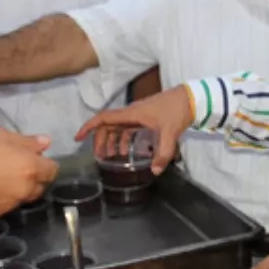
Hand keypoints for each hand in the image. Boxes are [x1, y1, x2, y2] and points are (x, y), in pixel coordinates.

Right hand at [0, 128, 58, 218]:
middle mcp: (25, 189)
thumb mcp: (0, 136)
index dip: (44, 165)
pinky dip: (1, 198)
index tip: (31, 159)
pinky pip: (6, 206)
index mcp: (30, 168)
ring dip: (17, 189)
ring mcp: (11, 204)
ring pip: (22, 197)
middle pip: (40, 187)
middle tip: (13, 167)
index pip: (52, 171)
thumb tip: (47, 143)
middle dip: (33, 178)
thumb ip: (27, 142)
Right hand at [75, 86, 192, 175]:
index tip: (78, 138)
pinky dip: (124, 139)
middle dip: (100, 140)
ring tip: (111, 157)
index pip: (104, 118)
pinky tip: (128, 151)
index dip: (89, 127)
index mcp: (131, 114)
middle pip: (108, 125)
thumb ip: (163, 153)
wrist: (190, 98)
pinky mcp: (146, 117)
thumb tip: (154, 171)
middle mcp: (131, 114)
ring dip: (111, 141)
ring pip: (117, 127)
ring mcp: (138, 115)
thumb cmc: (177, 111)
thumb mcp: (170, 134)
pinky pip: (128, 129)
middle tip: (99, 157)